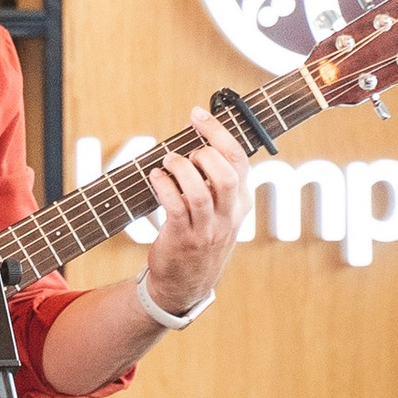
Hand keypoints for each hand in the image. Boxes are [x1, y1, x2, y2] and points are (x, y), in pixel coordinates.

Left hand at [141, 107, 249, 315]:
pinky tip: (155, 177)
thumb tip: (197, 136)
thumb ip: (216, 179)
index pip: (239, 160)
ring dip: (180, 170)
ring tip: (167, 163)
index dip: (219, 132)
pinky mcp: (182, 239)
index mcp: (241, 203)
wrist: (186, 284)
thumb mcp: (221, 211)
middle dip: (203, 152)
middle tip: (186, 151)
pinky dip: (163, 186)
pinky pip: (175, 207)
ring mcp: (206, 230)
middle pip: (225, 174)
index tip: (198, 113)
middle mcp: (228, 216)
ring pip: (200, 192)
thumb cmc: (200, 237)